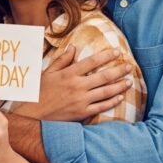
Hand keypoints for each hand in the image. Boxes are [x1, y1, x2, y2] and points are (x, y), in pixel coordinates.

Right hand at [13, 45, 133, 121]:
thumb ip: (62, 60)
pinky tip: (120, 97)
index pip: (92, 62)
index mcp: (68, 74)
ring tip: (129, 81)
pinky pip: (101, 107)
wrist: (32, 115)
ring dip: (119, 86)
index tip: (117, 51)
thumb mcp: (48, 73)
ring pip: (105, 92)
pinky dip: (112, 102)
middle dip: (119, 70)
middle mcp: (77, 86)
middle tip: (130, 66)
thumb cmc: (39, 92)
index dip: (106, 56)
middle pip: (103, 76)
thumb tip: (73, 48)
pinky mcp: (81, 113)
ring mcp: (80, 101)